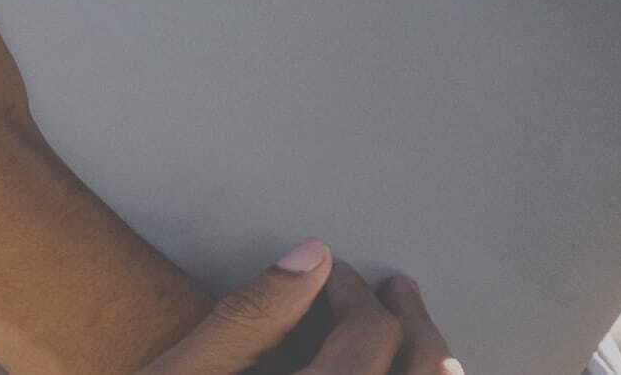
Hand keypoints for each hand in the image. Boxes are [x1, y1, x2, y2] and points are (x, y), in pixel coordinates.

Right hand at [136, 242, 460, 374]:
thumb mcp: (189, 373)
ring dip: (431, 363)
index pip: (371, 332)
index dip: (353, 288)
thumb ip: (250, 316)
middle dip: (413, 320)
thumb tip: (311, 257)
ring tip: (409, 335)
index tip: (331, 273)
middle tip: (393, 291)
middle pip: (427, 369)